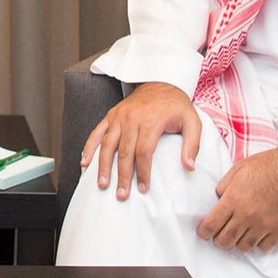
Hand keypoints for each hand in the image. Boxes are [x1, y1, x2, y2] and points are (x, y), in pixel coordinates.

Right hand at [80, 81, 201, 199]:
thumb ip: (192, 144)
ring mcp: (118, 116)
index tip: (143, 188)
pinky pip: (97, 133)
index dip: (142, 172)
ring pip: (107, 144)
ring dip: (103, 166)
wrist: (160, 82)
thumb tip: (189, 167)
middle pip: (124, 151)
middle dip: (122, 175)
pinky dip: (89, 148)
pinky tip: (84, 163)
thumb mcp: (193, 121)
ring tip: (102, 184)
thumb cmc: (176, 106)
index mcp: (151, 120)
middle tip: (122, 195)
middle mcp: (131, 118)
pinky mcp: (111, 115)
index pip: (144, 151)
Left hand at [197, 132, 277, 251]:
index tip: (203, 232)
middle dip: (218, 239)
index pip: (211, 225)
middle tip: (219, 234)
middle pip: (224, 241)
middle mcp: (247, 215)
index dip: (203, 232)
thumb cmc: (269, 166)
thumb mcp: (238, 169)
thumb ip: (224, 186)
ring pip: (243, 247)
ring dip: (238, 242)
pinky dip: (258, 244)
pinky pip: (263, 247)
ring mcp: (264, 224)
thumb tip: (217, 198)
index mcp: (234, 199)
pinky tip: (257, 234)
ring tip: (239, 233)